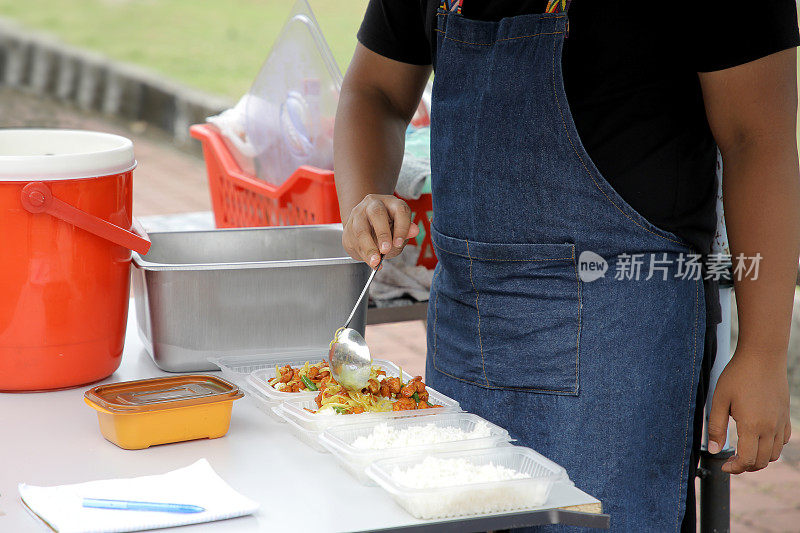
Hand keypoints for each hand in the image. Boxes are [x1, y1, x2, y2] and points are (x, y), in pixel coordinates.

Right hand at [342, 194, 419, 267]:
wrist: (364, 227)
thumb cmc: (387, 228)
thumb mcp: (399, 229)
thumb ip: (406, 231)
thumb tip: (414, 230)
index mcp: (391, 202)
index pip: (400, 210)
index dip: (401, 227)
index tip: (399, 243)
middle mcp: (373, 204)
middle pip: (377, 213)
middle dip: (382, 233)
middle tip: (385, 250)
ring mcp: (358, 214)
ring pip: (361, 229)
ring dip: (369, 248)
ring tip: (376, 261)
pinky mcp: (348, 227)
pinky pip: (353, 241)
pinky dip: (363, 255)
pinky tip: (371, 263)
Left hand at [707, 349, 790, 473]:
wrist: (762, 356)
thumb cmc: (737, 376)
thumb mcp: (719, 400)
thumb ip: (716, 427)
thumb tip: (714, 450)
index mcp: (752, 426)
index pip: (747, 460)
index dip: (735, 468)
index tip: (724, 466)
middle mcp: (770, 428)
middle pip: (762, 462)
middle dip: (746, 467)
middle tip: (731, 462)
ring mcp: (780, 422)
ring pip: (774, 454)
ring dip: (759, 458)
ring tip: (743, 451)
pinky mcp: (785, 416)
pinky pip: (783, 441)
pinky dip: (772, 447)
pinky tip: (758, 438)